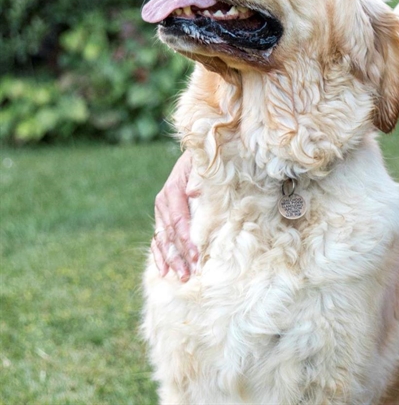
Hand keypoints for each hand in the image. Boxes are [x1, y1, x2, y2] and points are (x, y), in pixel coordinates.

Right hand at [151, 150, 198, 280]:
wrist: (198, 155)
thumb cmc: (205, 163)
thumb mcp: (204, 167)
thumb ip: (199, 180)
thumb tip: (193, 193)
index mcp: (173, 190)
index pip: (179, 220)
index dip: (187, 239)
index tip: (196, 256)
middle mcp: (163, 202)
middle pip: (170, 233)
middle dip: (179, 255)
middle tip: (189, 274)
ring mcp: (161, 211)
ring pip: (163, 239)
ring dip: (171, 260)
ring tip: (181, 276)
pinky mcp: (163, 217)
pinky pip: (159, 239)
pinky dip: (160, 255)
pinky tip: (163, 271)